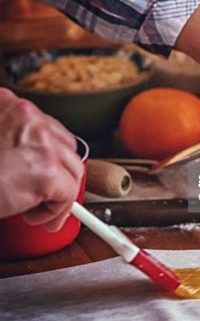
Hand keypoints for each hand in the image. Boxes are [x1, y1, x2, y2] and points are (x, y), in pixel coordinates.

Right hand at [0, 89, 82, 230]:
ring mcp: (40, 141)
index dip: (46, 153)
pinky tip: (35, 217)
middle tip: (42, 194)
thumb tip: (31, 160)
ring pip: (71, 169)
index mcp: (8, 103)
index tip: (41, 171)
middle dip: (57, 173)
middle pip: (64, 145)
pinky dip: (55, 211)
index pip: (45, 126)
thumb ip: (10, 141)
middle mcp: (27, 115)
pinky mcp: (45, 171)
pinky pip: (68, 194)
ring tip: (35, 210)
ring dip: (58, 193)